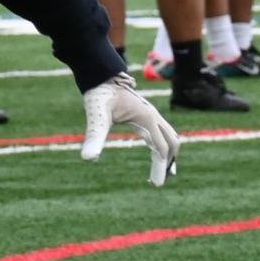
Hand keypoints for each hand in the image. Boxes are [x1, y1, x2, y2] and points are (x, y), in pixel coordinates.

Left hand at [80, 71, 178, 187]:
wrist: (101, 75)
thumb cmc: (99, 94)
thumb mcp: (96, 116)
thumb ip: (94, 136)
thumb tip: (88, 159)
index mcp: (147, 119)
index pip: (161, 149)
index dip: (160, 168)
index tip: (156, 185)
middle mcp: (153, 116)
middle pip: (172, 142)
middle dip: (168, 162)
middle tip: (161, 181)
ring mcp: (151, 114)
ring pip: (169, 136)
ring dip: (168, 154)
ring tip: (162, 171)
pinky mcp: (145, 113)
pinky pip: (160, 131)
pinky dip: (162, 144)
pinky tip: (154, 152)